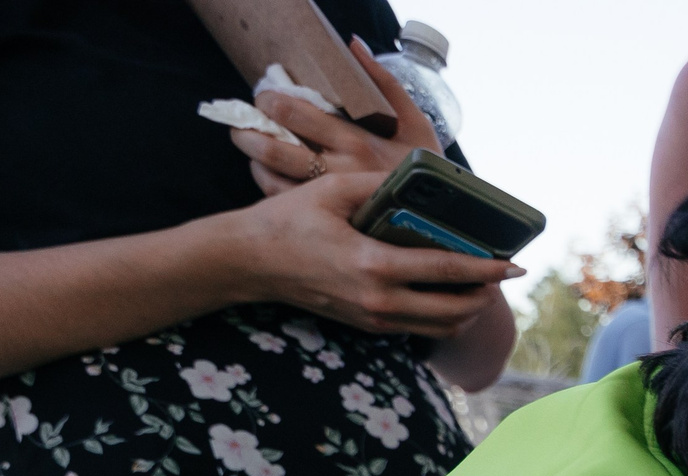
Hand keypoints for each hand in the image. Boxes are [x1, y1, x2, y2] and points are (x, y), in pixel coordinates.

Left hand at [234, 39, 442, 196]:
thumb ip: (384, 82)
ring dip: (253, 156)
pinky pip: (284, 198)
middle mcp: (340, 169)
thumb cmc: (427, 168)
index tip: (266, 96)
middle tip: (243, 122)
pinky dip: (266, 180)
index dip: (270, 100)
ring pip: (273, 175)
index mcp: (356, 140)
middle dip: (248, 130)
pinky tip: (267, 170)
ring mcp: (331, 197)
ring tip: (250, 144)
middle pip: (275, 147)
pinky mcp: (328, 216)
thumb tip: (355, 46)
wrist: (444, 218)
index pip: (295, 113)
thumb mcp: (415, 122)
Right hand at [236, 171, 518, 338]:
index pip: (446, 270)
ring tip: (480, 286)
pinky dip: (443, 315)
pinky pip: (420, 328)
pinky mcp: (369, 327)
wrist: (249, 263)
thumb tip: (420, 180)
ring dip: (468, 310)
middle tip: (500, 275)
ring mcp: (374, 319)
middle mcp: (379, 301)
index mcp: (373, 266)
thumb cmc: (288, 221)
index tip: (514, 264)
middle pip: (455, 310)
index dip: (486, 270)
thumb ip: (379, 186)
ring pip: (441, 327)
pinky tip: (448, 293)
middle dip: (486, 295)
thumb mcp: (331, 192)